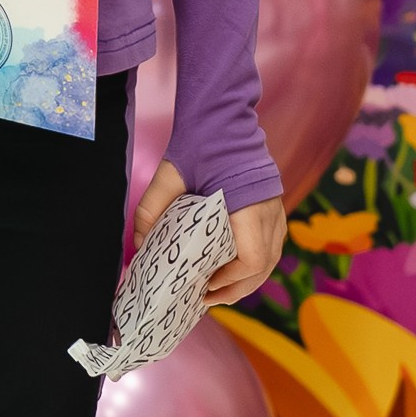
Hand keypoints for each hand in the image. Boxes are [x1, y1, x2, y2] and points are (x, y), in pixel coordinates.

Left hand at [134, 159, 288, 306]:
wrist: (222, 117)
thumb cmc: (197, 145)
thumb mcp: (167, 178)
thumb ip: (150, 212)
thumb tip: (140, 248)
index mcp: (247, 205)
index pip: (252, 258)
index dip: (231, 280)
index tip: (207, 286)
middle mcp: (268, 209)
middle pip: (265, 266)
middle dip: (238, 288)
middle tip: (209, 298)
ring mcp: (275, 207)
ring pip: (272, 257)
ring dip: (249, 277)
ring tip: (220, 288)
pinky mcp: (273, 204)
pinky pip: (272, 243)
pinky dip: (256, 261)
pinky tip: (234, 266)